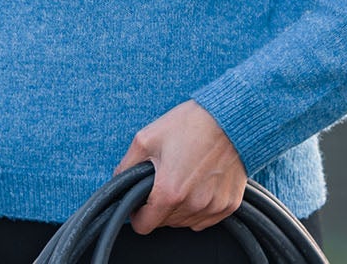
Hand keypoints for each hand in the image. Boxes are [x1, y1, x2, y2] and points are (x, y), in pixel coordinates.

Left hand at [115, 100, 246, 233]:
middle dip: (157, 208)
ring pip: (185, 222)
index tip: (138, 205)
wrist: (229, 121)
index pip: (144, 226)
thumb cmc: (188, 126)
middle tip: (161, 182)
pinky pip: (207, 220)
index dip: (136, 215)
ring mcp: (214, 207)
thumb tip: (117, 183)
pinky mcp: (230, 205)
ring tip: (180, 181)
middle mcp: (193, 205)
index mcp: (169, 192)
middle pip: (165, 223)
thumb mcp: (145, 140)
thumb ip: (126, 166)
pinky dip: (198, 209)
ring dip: (178, 210)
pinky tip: (196, 187)